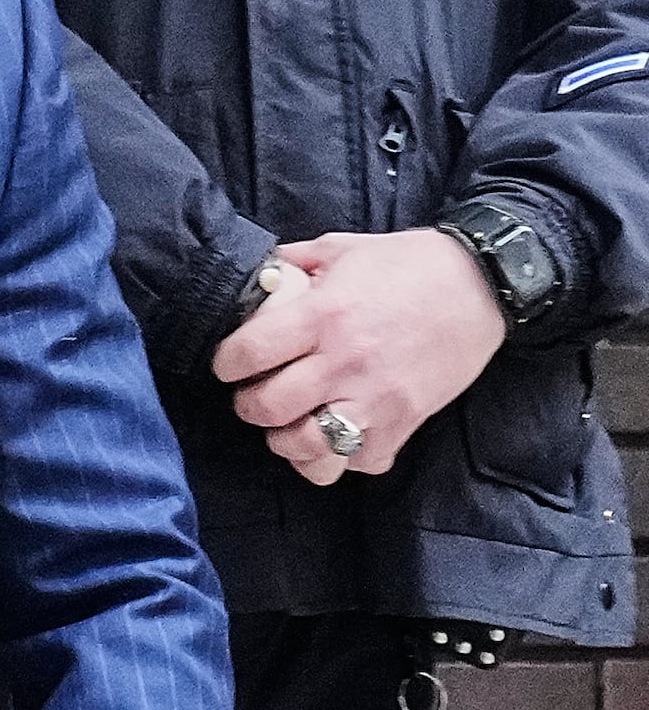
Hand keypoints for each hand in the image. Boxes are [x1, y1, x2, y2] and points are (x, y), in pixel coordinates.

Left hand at [211, 229, 505, 484]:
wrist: (483, 284)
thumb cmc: (408, 263)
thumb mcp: (340, 248)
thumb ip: (292, 263)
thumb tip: (259, 274)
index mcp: (322, 316)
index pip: (247, 355)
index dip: (226, 363)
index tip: (230, 363)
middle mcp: (345, 362)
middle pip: (268, 409)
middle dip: (249, 406)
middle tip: (255, 395)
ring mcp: (377, 398)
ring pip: (309, 448)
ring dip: (288, 441)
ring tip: (289, 423)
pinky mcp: (406, 422)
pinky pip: (360, 461)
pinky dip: (343, 456)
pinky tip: (338, 434)